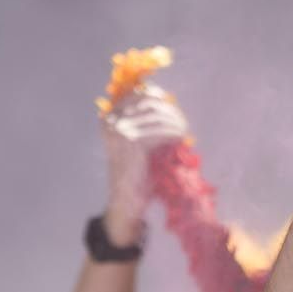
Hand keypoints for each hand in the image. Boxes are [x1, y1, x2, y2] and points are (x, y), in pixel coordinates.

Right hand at [101, 86, 188, 242]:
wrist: (126, 197)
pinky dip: (173, 132)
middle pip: (148, 102)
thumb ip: (142, 119)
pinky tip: (181, 137)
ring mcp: (120, 131)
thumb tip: (163, 98)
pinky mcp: (133, 142)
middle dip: (168, 109)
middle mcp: (111, 121)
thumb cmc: (134, 168)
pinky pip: (160, 131)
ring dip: (174, 121)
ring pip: (156, 116)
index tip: (170, 102)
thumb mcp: (133, 140)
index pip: (136, 94)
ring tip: (184, 128)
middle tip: (181, 119)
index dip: (156, 96)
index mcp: (108, 117)